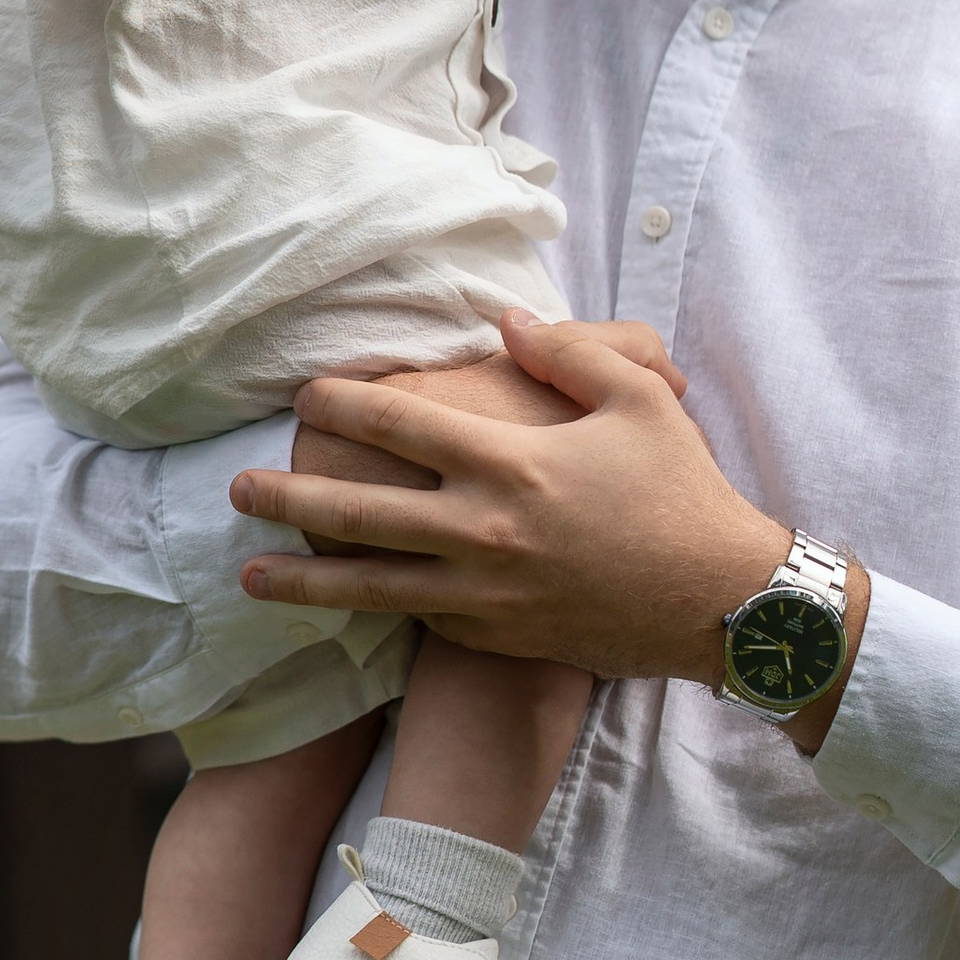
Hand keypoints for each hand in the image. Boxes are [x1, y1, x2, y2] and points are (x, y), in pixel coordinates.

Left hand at [233, 311, 796, 687]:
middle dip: (288, 499)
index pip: (399, 425)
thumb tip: (505, 321)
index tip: (304, 396)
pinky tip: (347, 604)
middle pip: (359, 514)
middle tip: (238, 489)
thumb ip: (568, 351)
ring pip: (371, 588)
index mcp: (511, 465)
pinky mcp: (500, 639)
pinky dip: (381, 609)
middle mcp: (484, 534)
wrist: (722, 602)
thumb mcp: (640, 399)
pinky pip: (424, 621)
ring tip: (248, 576)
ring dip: (303, 583)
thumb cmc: (684, 491)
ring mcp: (487, 597)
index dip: (342, 405)